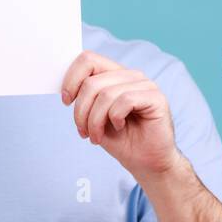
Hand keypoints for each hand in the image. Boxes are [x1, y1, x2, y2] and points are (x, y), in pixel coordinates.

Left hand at [61, 50, 181, 181]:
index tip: (66, 101)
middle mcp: (130, 76)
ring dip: (95, 121)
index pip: (88, 60)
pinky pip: (124, 101)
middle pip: (92, 82)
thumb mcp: (93, 117)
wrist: (145, 161)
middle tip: (83, 132)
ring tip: (96, 136)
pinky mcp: (156, 98)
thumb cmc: (120, 139)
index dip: (71, 79)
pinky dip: (115, 118)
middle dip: (81, 111)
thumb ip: (83, 98)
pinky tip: (119, 127)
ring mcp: (145, 85)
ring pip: (105, 94)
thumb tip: (65, 89)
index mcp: (114, 75)